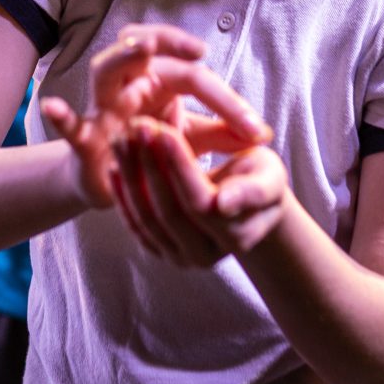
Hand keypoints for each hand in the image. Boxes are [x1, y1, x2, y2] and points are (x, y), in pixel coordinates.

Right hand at [39, 23, 271, 209]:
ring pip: (105, 69)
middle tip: (199, 51)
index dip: (228, 101)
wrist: (112, 183)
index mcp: (160, 82)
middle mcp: (130, 85)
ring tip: (141, 48)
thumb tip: (263, 135)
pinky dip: (61, 115)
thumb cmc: (151, 148)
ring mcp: (104, 108)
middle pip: (145, 50)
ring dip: (123, 56)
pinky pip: (70, 123)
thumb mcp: (191, 141)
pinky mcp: (85, 137)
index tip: (256, 129)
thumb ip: (223, 134)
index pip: (194, 75)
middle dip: (170, 43)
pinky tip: (51, 106)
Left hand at [113, 117, 289, 265]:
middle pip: (168, 211)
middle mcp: (206, 255)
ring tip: (122, 137)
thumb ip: (253, 189)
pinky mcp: (159, 251)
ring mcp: (179, 257)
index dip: (179, 166)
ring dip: (131, 176)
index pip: (199, 200)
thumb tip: (223, 204)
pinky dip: (122, 195)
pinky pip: (134, 224)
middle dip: (149, 166)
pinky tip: (115, 164)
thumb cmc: (258, 179)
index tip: (162, 130)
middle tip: (136, 126)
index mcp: (236, 235)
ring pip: (146, 218)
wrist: (245, 206)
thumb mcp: (268, 176)